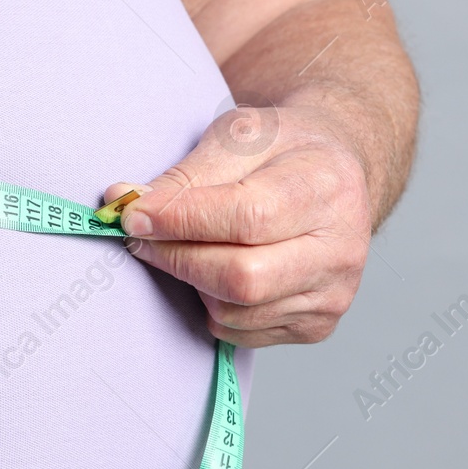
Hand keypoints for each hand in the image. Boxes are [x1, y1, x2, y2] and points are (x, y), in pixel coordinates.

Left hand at [104, 103, 371, 347]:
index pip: (248, 217)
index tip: (135, 216)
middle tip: (143, 238)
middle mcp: (340, 248)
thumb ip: (186, 174)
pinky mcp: (316, 325)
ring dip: (191, 283)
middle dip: (177, 258)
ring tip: (188, 248)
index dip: (182, 221)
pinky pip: (240, 332)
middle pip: (243, 277)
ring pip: (234, 311)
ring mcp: (332, 293)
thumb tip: (127, 207)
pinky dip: (212, 305)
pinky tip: (218, 271)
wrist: (334, 175)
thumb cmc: (285, 150)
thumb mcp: (239, 136)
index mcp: (326, 186)